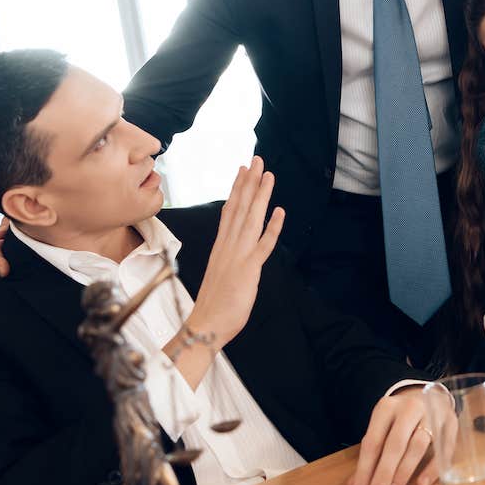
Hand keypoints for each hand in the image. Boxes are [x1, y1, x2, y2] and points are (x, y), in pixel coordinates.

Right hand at [188, 156, 284, 348]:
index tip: (243, 170)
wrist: (204, 325)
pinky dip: (272, 227)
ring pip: (251, 219)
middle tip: (256, 160)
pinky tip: (280, 211)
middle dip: (249, 182)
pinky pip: (263, 245)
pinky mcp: (248, 269)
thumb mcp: (221, 274)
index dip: (238, 189)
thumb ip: (229, 259)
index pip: (230, 211)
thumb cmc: (214, 305)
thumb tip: (236, 252)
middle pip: (239, 207)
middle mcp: (228, 245)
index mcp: (221, 246)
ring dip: (260, 195)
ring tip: (268, 174)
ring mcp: (237, 255)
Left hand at [346, 386, 455, 484]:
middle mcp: (409, 408)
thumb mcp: (383, 429)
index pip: (373, 441)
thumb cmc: (401, 420)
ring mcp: (432, 413)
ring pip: (418, 445)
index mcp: (387, 407)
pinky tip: (421, 484)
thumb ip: (372, 457)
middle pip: (395, 443)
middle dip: (384, 472)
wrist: (430, 396)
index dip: (365, 469)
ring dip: (405, 471)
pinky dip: (432, 468)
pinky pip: (443, 448)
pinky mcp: (451, 423)